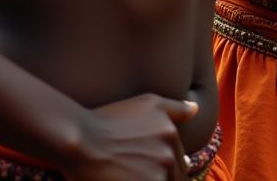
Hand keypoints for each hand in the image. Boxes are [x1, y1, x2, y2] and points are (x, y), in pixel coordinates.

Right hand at [65, 93, 197, 180]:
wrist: (82, 140)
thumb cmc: (110, 119)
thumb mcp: (147, 103)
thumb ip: (175, 107)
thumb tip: (195, 108)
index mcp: (171, 135)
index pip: (182, 165)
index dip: (170, 171)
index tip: (150, 170)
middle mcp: (168, 155)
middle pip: (175, 178)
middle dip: (163, 178)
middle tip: (139, 171)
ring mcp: (156, 175)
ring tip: (132, 175)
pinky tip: (129, 180)